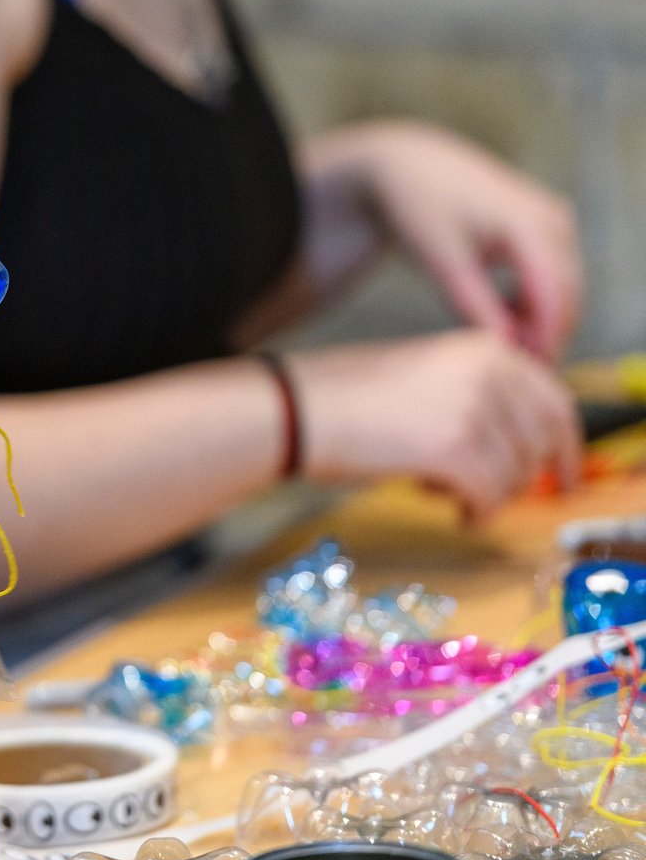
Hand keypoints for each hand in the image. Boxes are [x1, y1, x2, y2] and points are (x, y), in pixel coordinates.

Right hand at [288, 328, 580, 520]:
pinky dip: (477, 512)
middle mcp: (489, 371)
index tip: (564, 473)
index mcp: (485, 347)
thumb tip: (512, 441)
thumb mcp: (424, 373)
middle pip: (542, 442)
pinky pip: (490, 495)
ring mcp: (475, 409)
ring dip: (489, 493)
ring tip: (447, 492)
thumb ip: (475, 396)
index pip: (552, 400)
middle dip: (523, 477)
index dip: (564, 445)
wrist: (296, 408)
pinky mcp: (455, 450)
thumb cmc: (343, 395)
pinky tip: (454, 511)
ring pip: (516, 474)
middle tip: (497, 497)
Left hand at [339, 120, 581, 359]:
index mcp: (530, 223)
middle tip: (515, 372)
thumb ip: (476, 306)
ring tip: (503, 346)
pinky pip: (552, 273)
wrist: (411, 163)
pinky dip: (534, 299)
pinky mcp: (546, 226)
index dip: (546, 339)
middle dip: (546, 335)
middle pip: (567, 295)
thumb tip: (506, 350)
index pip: (556, 296)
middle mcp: (554, 219)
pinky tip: (504, 317)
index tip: (527, 373)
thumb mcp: (443, 261)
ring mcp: (555, 220)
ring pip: (563, 287)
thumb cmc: (420, 206)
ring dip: (540, 320)